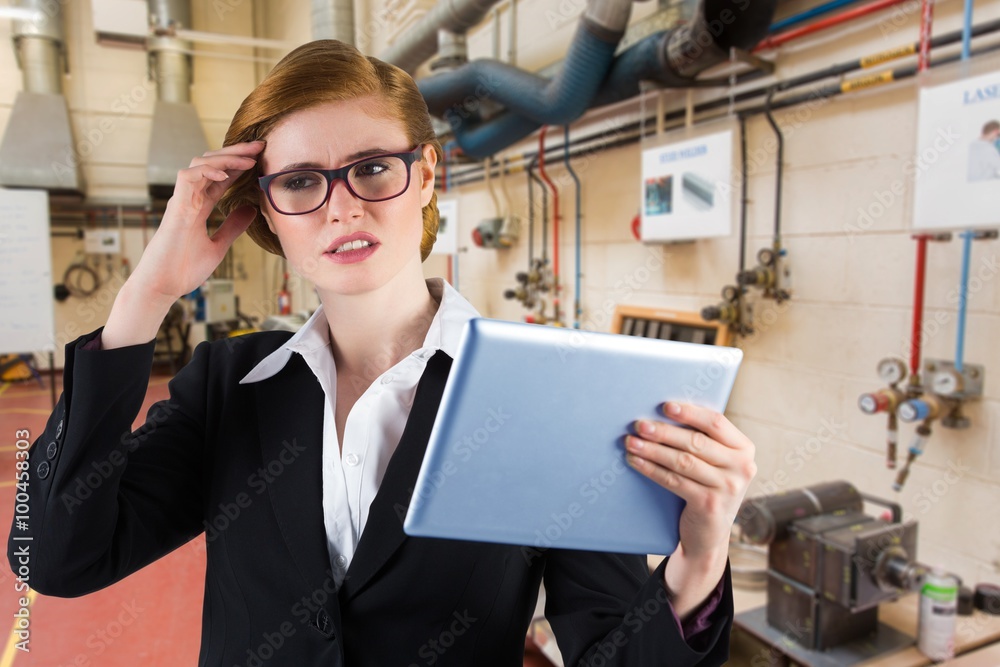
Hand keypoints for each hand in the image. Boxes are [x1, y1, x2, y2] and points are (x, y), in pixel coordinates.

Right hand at [128, 141, 263, 303]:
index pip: (220, 177)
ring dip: (226, 158)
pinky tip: (226, 173)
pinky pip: (188, 177)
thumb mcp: (218, 245)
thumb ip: (233, 226)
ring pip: (199, 164)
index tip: (261, 157)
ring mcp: (181, 201)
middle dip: (236, 152)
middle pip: (212, 164)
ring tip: (249, 157)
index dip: (239, 165)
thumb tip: (251, 209)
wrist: (162, 287)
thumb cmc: (183, 269)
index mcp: (198, 206)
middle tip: (260, 146)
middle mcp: (189, 198)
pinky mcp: (175, 207)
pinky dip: (207, 171)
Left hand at [625, 402, 755, 616]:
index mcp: (744, 449)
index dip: (690, 412)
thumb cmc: (707, 487)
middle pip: (697, 442)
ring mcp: (728, 488)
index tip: (664, 406)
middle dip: (664, 432)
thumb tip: (663, 412)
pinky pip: (674, 481)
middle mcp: (742, 467)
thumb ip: (703, 440)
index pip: (716, 423)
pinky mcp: (709, 505)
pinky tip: (636, 461)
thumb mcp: (715, 463)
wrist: (709, 535)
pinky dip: (652, 469)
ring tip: (631, 442)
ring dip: (653, 450)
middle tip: (638, 424)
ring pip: (683, 462)